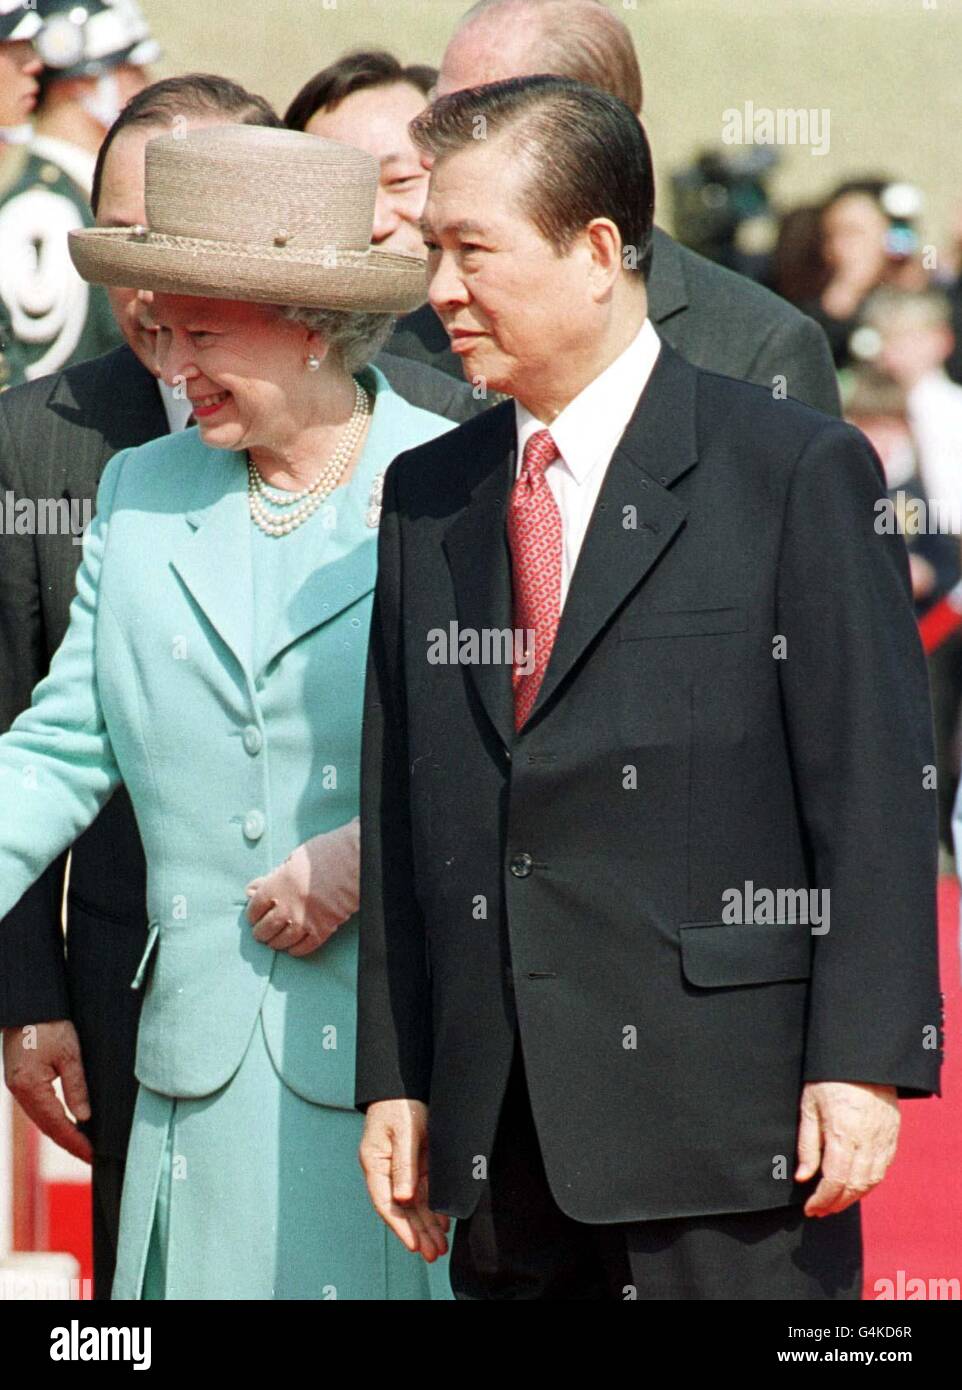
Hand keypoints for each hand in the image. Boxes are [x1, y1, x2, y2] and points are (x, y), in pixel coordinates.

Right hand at [2, 1021, 92, 1163]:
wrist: (27, 1003)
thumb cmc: (49, 1023)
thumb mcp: (69, 1053)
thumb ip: (76, 1087)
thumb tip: (84, 1117)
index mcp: (30, 1087)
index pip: (56, 1124)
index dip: (76, 1142)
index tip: (92, 1156)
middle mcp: (19, 1092)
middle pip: (46, 1127)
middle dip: (70, 1143)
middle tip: (91, 1157)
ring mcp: (17, 1087)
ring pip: (41, 1119)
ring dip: (61, 1133)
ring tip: (83, 1145)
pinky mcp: (20, 1080)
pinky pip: (37, 1107)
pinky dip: (53, 1119)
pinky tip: (67, 1123)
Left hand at [245, 817, 359, 957]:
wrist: (354, 862)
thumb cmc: (326, 854)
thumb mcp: (292, 859)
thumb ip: (270, 878)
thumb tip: (252, 889)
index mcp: (276, 886)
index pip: (254, 909)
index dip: (252, 914)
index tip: (254, 916)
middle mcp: (286, 907)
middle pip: (263, 930)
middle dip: (260, 932)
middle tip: (262, 931)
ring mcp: (304, 921)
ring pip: (281, 942)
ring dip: (276, 943)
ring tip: (276, 940)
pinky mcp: (322, 930)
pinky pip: (304, 948)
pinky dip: (296, 949)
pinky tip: (294, 946)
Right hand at [359, 1099, 448, 1261]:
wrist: (405, 1083)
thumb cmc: (399, 1103)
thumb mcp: (404, 1132)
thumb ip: (404, 1165)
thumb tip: (402, 1198)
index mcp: (374, 1162)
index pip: (386, 1202)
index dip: (400, 1226)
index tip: (414, 1244)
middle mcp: (384, 1170)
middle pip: (400, 1208)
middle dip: (417, 1233)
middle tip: (432, 1253)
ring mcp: (399, 1168)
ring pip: (413, 1204)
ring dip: (426, 1225)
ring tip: (439, 1246)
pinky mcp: (413, 1164)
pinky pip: (422, 1191)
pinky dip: (431, 1208)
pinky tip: (441, 1222)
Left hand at [796, 1080, 899, 1215]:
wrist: (862, 1058)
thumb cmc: (829, 1078)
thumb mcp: (809, 1107)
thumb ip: (808, 1145)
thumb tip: (803, 1178)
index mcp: (844, 1134)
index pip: (835, 1181)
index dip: (822, 1200)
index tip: (810, 1208)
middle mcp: (867, 1141)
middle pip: (855, 1187)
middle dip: (837, 1204)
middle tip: (820, 1210)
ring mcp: (883, 1139)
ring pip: (872, 1181)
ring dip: (853, 1197)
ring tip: (835, 1202)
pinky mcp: (892, 1136)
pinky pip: (883, 1168)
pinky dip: (868, 1183)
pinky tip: (854, 1185)